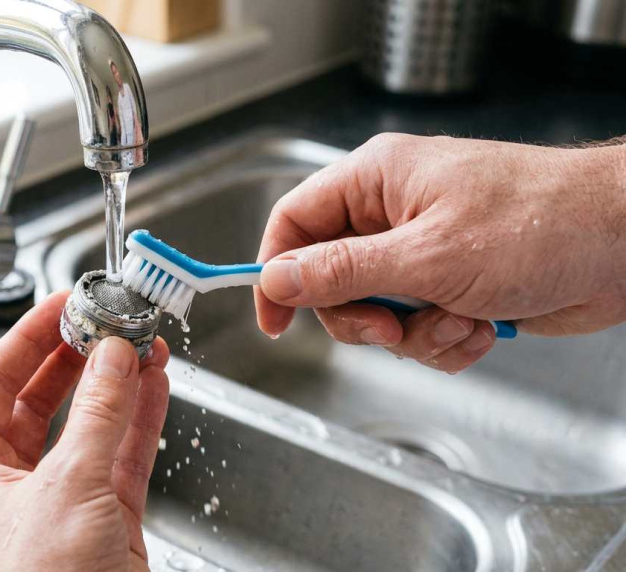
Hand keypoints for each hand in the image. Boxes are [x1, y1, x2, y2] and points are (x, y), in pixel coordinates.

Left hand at [0, 292, 170, 571]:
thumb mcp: (67, 488)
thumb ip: (98, 414)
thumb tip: (115, 354)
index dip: (28, 335)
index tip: (63, 299)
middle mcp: (6, 483)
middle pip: (41, 397)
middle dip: (78, 355)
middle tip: (108, 315)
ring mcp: (57, 500)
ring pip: (88, 423)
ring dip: (117, 382)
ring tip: (142, 339)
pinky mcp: (103, 520)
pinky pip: (122, 454)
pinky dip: (141, 418)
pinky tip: (156, 383)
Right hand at [255, 133, 625, 372]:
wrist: (624, 245)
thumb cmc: (539, 222)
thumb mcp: (425, 256)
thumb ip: (342, 271)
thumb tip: (277, 278)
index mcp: (375, 182)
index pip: (294, 223)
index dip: (275, 272)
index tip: (273, 321)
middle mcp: (393, 214)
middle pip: (332, 281)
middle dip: (365, 319)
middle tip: (394, 329)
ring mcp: (424, 251)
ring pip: (379, 314)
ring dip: (417, 334)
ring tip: (462, 320)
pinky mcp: (453, 284)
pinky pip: (419, 329)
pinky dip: (446, 340)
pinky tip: (483, 326)